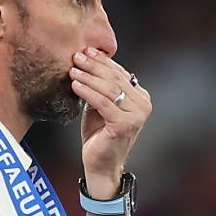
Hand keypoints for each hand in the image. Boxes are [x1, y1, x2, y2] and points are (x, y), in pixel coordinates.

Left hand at [70, 47, 152, 197]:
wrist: (101, 164)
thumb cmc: (99, 135)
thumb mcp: (100, 106)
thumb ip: (101, 87)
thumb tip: (86, 60)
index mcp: (141, 98)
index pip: (121, 73)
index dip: (102, 60)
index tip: (85, 50)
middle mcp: (143, 105)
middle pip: (116, 78)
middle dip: (94, 65)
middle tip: (76, 56)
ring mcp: (136, 116)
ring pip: (110, 89)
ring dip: (89, 77)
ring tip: (72, 70)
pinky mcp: (124, 125)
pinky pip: (103, 103)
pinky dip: (88, 92)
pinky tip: (75, 85)